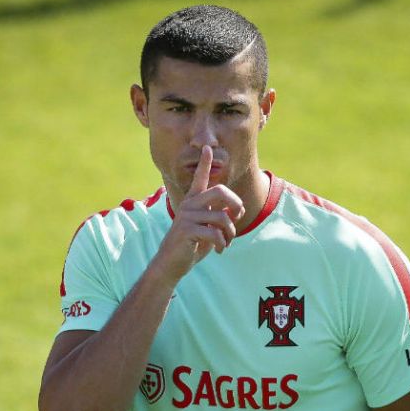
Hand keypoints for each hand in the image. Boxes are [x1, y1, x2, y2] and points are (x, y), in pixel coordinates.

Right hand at [151, 146, 244, 284]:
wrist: (172, 263)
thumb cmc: (193, 244)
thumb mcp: (209, 227)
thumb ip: (221, 215)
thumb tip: (237, 210)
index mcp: (194, 201)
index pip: (200, 178)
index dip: (204, 163)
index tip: (207, 147)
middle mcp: (189, 204)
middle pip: (220, 191)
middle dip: (235, 204)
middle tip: (237, 217)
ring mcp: (187, 216)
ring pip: (222, 217)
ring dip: (230, 233)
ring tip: (226, 242)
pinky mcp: (187, 230)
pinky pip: (215, 233)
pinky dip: (222, 243)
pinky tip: (219, 250)